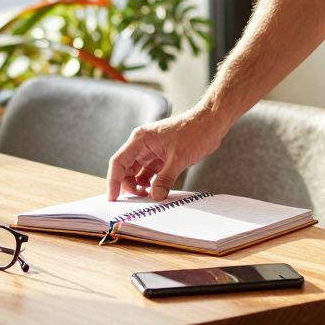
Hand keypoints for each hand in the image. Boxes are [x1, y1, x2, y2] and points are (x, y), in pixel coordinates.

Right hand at [106, 110, 224, 200]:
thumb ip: (165, 179)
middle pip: (126, 168)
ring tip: (146, 198)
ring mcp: (152, 150)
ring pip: (137, 171)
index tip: (112, 198)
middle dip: (127, 185)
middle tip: (135, 201)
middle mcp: (142, 144)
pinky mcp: (161, 155)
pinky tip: (155, 191)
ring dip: (139, 185)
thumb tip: (154, 196)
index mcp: (140, 140)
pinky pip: (150, 171)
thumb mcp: (179, 159)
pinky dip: (150, 182)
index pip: (118, 162)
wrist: (212, 122)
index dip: (113, 181)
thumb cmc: (195, 133)